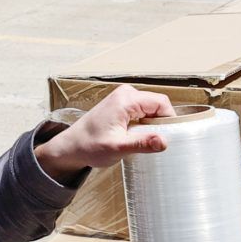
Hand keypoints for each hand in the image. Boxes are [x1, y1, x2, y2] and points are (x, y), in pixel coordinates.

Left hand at [36, 84, 173, 180]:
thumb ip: (142, 143)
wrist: (71, 147)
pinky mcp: (121, 106)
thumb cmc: (89, 146)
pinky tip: (134, 138)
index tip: (167, 137)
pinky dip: (143, 125)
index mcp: (126, 99)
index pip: (162, 103)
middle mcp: (126, 94)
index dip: (169, 120)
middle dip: (159, 124)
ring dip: (150, 126)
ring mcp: (123, 99)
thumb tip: (163, 141)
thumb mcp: (118, 147)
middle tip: (151, 143)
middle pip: (157, 106)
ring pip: (151, 110)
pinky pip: (142, 112)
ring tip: (139, 141)